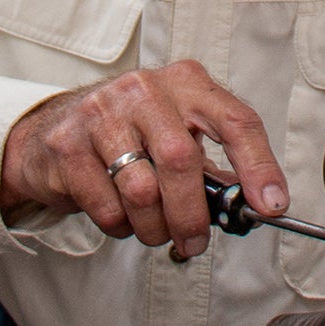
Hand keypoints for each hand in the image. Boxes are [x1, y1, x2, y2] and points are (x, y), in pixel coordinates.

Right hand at [0, 59, 287, 258]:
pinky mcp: (68, 144)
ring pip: (142, 191)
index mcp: (186, 83)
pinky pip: (106, 207)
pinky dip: (120, 226)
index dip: (259, 166)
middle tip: (194, 241)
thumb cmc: (130, 135)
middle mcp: (145, 89)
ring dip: (154, 227)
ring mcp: (102, 113)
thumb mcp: (177, 134)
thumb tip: (253, 206)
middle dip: (192, 215)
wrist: (54, 130)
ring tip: (153, 229)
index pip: (235, 120)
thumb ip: (213, 167)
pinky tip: (120, 214)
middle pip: (182, 161)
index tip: (270, 205)